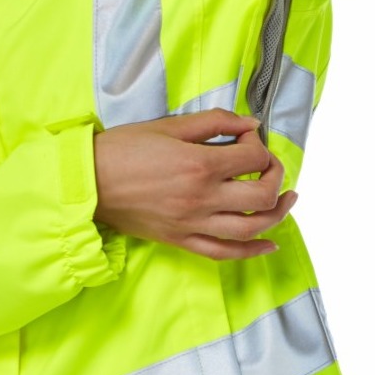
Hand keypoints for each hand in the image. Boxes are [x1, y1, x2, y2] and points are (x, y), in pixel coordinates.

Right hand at [92, 110, 297, 261]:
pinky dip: (252, 252)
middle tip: (269, 166)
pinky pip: (225, 253)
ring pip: (251, 228)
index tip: (246, 138)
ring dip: (277, 214)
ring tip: (287, 199)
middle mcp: (202, 198)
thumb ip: (214, 122)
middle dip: (275, 176)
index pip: (253, 158)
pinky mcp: (181, 240)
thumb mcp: (169, 125)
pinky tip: (270, 244)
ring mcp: (193, 224)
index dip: (258, 144)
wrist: (87, 182)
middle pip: (262, 195)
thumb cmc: (123, 149)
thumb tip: (250, 125)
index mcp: (199, 165)